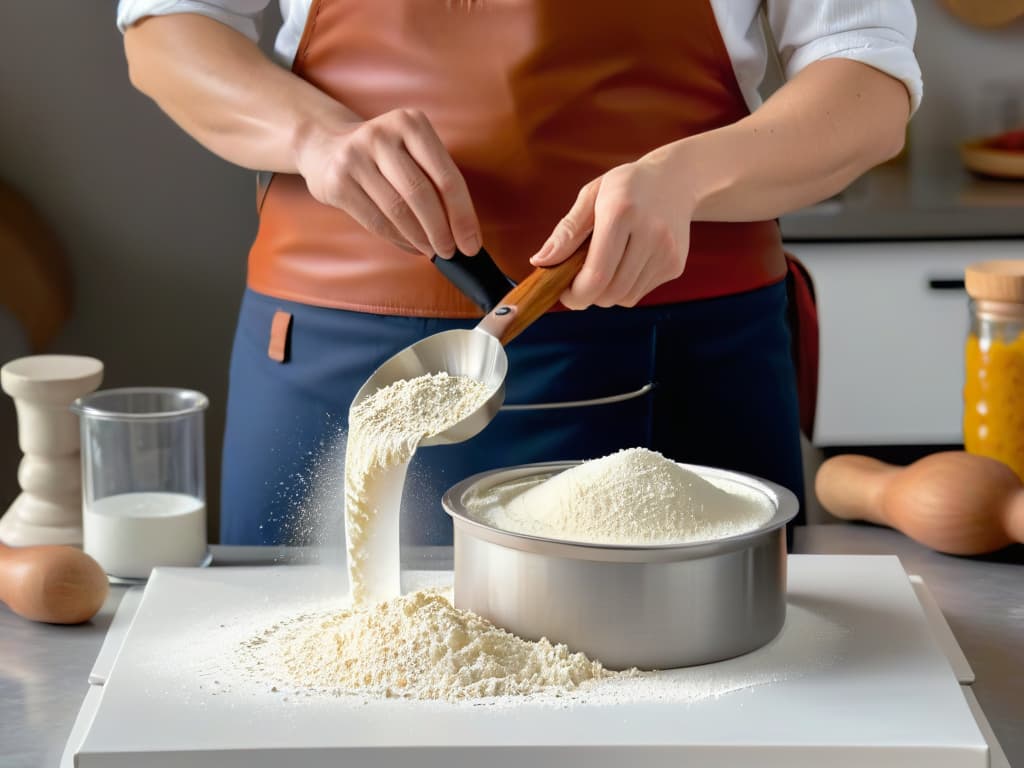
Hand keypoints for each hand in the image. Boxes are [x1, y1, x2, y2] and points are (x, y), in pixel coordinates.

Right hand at [294, 108, 480, 257]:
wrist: (326, 147)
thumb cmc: (385, 157)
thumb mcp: (413, 152)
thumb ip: (437, 182)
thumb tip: (463, 232)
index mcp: (411, 123)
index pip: (446, 176)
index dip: (463, 214)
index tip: (472, 244)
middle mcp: (382, 135)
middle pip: (421, 193)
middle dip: (442, 230)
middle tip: (452, 252)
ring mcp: (355, 156)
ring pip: (397, 210)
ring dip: (421, 238)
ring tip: (433, 251)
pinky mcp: (337, 181)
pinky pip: (376, 220)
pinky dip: (399, 239)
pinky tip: (412, 245)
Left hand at [530, 155, 692, 308]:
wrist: (677, 179)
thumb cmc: (626, 186)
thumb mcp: (591, 196)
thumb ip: (566, 231)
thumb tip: (540, 261)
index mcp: (621, 212)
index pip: (596, 275)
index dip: (575, 294)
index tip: (563, 291)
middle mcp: (650, 234)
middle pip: (610, 293)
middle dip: (588, 296)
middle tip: (578, 282)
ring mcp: (667, 252)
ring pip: (625, 298)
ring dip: (606, 293)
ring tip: (603, 268)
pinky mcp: (676, 266)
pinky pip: (640, 293)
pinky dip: (625, 287)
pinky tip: (625, 263)